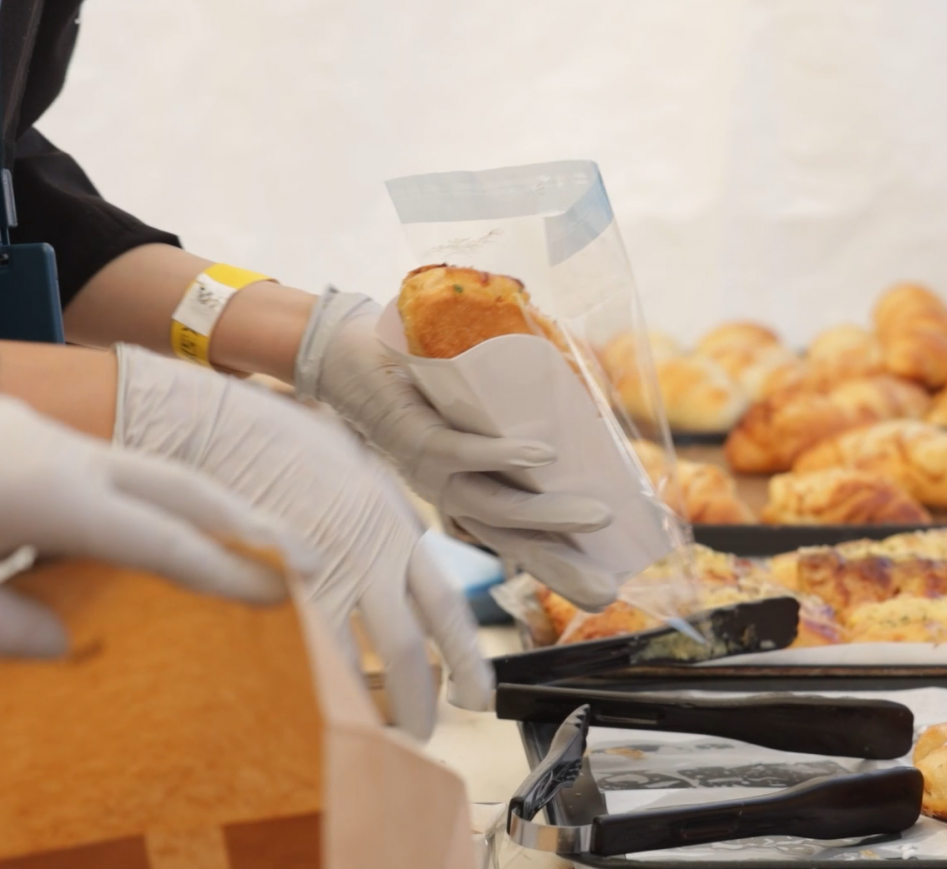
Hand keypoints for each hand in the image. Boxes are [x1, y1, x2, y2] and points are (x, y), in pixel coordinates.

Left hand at [0, 383, 304, 657]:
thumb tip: (62, 645)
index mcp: (54, 495)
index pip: (164, 542)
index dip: (228, 572)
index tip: (283, 596)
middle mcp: (64, 455)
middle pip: (181, 487)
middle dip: (246, 521)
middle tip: (304, 557)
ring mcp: (38, 433)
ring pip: (143, 469)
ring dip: (198, 505)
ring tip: (236, 542)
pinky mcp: (9, 429)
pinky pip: (100, 464)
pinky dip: (141, 496)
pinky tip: (123, 528)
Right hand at [115, 345, 493, 737]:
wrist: (212, 423)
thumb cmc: (277, 437)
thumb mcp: (351, 466)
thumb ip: (381, 514)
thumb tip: (406, 543)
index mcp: (395, 526)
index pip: (446, 605)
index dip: (466, 658)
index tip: (476, 695)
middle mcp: (368, 553)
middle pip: (407, 647)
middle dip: (417, 700)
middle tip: (418, 734)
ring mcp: (317, 573)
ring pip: (352, 661)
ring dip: (360, 705)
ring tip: (362, 734)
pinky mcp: (268, 587)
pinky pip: (298, 652)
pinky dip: (308, 684)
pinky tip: (305, 705)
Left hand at [292, 289, 620, 608]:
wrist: (338, 352)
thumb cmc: (413, 379)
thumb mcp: (474, 403)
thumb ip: (522, 408)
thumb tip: (592, 404)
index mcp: (463, 489)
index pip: (517, 539)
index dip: (559, 566)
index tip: (603, 594)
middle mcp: (449, 491)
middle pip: (512, 540)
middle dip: (561, 566)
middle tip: (608, 589)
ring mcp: (431, 470)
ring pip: (494, 506)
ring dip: (548, 515)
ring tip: (598, 516)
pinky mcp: (416, 436)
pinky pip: (462, 453)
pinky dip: (504, 456)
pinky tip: (543, 457)